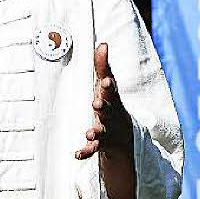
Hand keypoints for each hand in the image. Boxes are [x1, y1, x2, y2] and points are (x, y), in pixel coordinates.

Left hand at [76, 43, 136, 198]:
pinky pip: (93, 150)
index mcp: (113, 100)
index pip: (112, 91)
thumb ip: (102, 66)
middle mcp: (112, 115)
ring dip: (96, 132)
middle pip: (109, 111)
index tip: (105, 80)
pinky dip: (86, 152)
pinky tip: (76, 154)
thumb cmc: (111, 104)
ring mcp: (108, 131)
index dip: (108, 86)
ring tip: (89, 133)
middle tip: (96, 104)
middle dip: (103, 107)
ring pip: (103, 132)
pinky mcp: (102, 145)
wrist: (123, 136)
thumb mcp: (106, 86)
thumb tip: (102, 43)